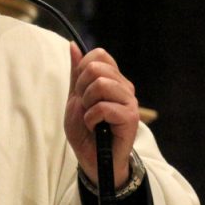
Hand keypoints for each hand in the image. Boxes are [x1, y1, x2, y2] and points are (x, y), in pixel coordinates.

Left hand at [64, 43, 138, 188]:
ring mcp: (129, 100)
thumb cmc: (85, 130)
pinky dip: (91, 119)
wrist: (92, 159)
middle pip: (97, 68)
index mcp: (112, 78)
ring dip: (87, 103)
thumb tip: (73, 45)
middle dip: (82, 88)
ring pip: (101, 84)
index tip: (80, 90)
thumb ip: (76, 73)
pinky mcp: (131, 116)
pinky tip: (95, 127)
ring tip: (91, 117)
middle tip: (86, 106)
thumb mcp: (74, 99)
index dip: (82, 70)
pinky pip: (104, 107)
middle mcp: (123, 86)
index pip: (99, 54)